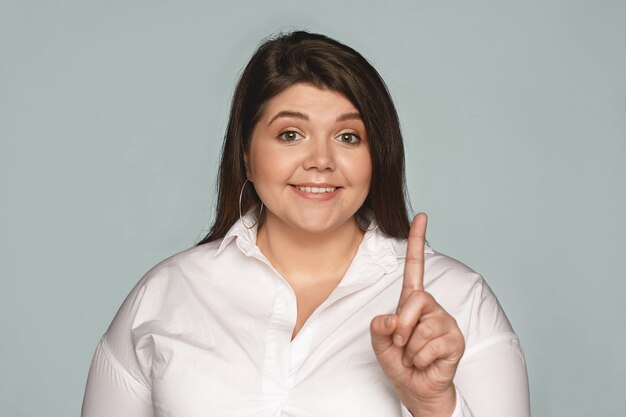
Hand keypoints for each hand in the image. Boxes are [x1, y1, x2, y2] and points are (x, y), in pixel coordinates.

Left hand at [370, 213, 464, 416]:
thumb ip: (379, 328)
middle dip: (403, 325)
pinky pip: (432, 345)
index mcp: (412, 302)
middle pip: (416, 300)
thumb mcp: (380, 344)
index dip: (417, 242)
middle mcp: (432, 307)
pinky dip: (421, 359)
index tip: (421, 217)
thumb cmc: (400, 362)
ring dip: (410, 348)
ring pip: (423, 327)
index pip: (415, 267)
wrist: (417, 389)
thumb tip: (392, 318)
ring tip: (414, 355)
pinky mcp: (456, 339)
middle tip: (401, 343)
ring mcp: (446, 322)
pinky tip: (425, 362)